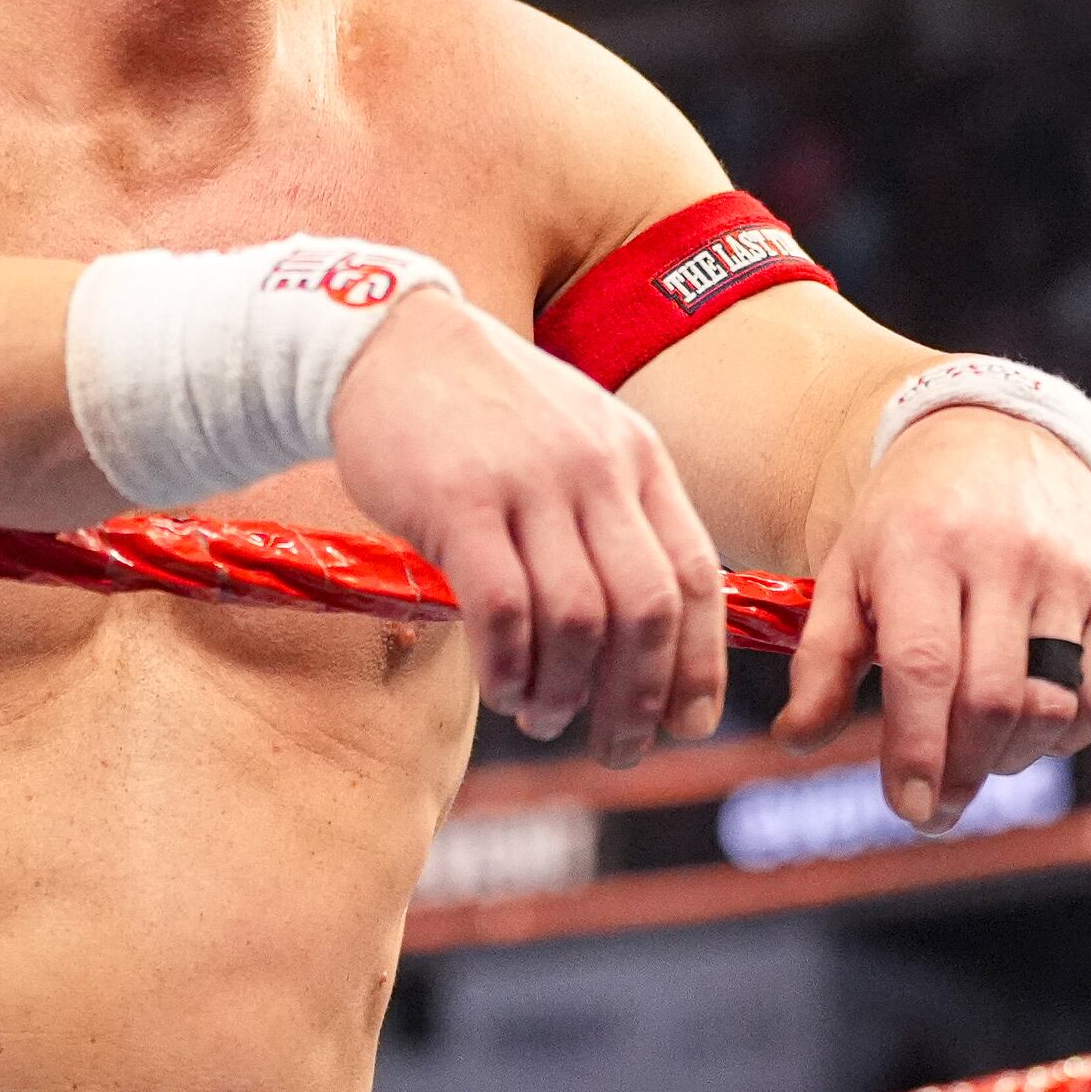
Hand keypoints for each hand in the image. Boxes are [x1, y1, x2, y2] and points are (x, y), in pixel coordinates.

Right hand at [331, 288, 728, 765]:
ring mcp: (528, 481)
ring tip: (544, 717)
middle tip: (617, 751)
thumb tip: (651, 635)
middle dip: (638, 699)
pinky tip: (502, 687)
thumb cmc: (485, 411)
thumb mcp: (578, 439)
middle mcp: (596, 468)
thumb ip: (617, 516)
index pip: (694, 577)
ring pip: (577, 618)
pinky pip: (502, 606)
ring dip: (565, 690)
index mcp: (637, 457)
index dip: (699, 665)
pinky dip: (508, 665)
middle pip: (646, 610)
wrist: (391, 340)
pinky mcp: (459, 498)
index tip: (687, 725)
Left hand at [772, 403, 1090, 830]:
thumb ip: (822, 658)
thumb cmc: (906, 519)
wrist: (995, 433)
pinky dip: (1065, 737)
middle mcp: (1002, 553)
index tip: (908, 808)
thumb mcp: (849, 569)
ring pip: (1050, 707)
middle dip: (960, 770)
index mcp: (921, 545)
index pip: (924, 666)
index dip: (916, 749)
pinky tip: (1029, 727)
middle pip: (991, 700)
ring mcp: (1068, 570)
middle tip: (935, 804)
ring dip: (1009, 758)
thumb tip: (798, 740)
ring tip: (975, 752)